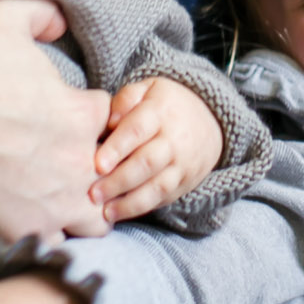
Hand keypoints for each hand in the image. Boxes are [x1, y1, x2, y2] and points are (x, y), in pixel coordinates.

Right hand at [0, 0, 111, 240]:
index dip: (84, 113)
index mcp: (80, 115)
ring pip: (94, 219)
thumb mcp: (2, 19)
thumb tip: (62, 19)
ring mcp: (51, 205)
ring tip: (52, 197)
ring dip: (81, 207)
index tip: (60, 113)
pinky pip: (51, 244)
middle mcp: (77, 164)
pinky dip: (44, 234)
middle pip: (110, 172)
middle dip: (92, 165)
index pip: (107, 117)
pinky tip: (23, 218)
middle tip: (56, 158)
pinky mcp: (21, 233)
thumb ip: (43, 16)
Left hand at [92, 76, 220, 221]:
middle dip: (118, 181)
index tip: (97, 164)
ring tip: (105, 211)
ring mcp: (182, 164)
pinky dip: (141, 208)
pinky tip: (119, 214)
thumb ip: (126, 99)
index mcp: (160, 112)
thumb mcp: (148, 89)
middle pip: (146, 163)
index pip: (138, 130)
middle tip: (93, 194)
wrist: (210, 120)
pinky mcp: (184, 183)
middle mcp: (175, 140)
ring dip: (130, 202)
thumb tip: (111, 119)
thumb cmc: (165, 105)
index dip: (118, 148)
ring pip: (157, 186)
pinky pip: (163, 199)